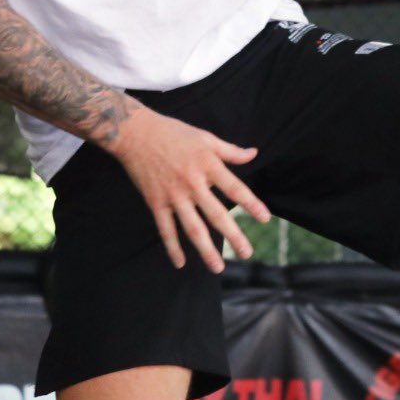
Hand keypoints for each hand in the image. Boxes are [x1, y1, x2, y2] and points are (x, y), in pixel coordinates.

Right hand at [105, 105, 272, 271]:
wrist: (135, 133)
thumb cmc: (173, 132)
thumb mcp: (205, 137)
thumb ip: (230, 150)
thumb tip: (253, 153)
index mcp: (208, 165)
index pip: (235, 188)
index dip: (251, 204)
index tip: (265, 218)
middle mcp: (192, 183)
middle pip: (217, 214)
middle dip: (233, 236)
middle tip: (247, 253)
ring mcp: (173, 195)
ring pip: (192, 228)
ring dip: (206, 249)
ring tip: (217, 266)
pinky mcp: (155, 202)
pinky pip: (166, 229)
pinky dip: (172, 247)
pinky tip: (180, 263)